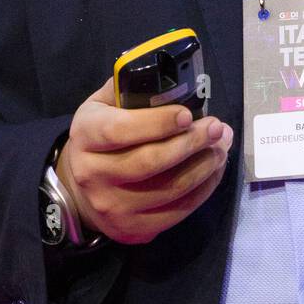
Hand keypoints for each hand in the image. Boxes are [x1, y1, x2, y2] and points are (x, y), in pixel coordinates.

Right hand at [56, 76, 233, 245]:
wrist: (81, 188)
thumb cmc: (102, 136)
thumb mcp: (104, 105)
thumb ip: (130, 88)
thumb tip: (172, 73)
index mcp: (87, 135)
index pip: (120, 130)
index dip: (157, 122)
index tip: (188, 114)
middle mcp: (93, 174)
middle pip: (149, 162)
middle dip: (191, 143)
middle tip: (217, 128)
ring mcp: (112, 206)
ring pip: (168, 189)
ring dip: (204, 167)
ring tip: (222, 146)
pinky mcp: (131, 229)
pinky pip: (175, 212)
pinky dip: (202, 191)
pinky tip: (213, 171)